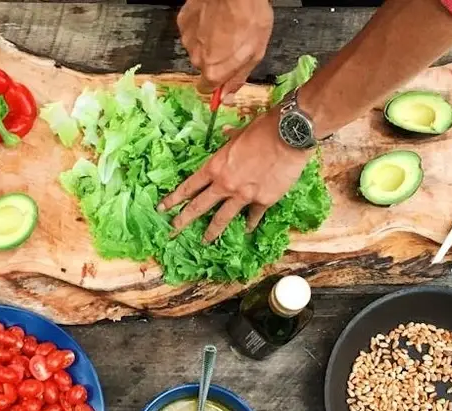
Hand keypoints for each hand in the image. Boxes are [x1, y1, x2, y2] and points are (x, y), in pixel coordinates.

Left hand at [159, 109, 312, 242]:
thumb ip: (229, 139)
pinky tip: (246, 229)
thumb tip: (225, 134)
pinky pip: (253, 216)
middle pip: (199, 206)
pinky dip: (250, 223)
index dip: (174, 199)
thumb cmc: (263, 129)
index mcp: (215, 167)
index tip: (162, 208)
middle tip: (173, 230)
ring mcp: (243, 195)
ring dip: (212, 231)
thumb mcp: (240, 132)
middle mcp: (225, 184)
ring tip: (205, 241)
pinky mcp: (263, 200)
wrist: (289, 135)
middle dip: (183, 220)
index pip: (189, 187)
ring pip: (222, 218)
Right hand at [177, 0, 272, 96]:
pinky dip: (201, 27)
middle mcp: (196, 59)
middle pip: (204, 67)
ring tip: (225, 27)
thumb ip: (238, 78)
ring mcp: (188, 39)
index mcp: (213, 71)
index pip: (206, 89)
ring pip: (197, 48)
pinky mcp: (183, 22)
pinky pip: (192, 31)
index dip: (217, 83)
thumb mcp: (255, 54)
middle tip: (232, 44)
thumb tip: (227, 97)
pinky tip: (214, 17)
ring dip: (208, 42)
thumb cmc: (249, 17)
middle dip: (215, 59)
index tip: (225, 76)